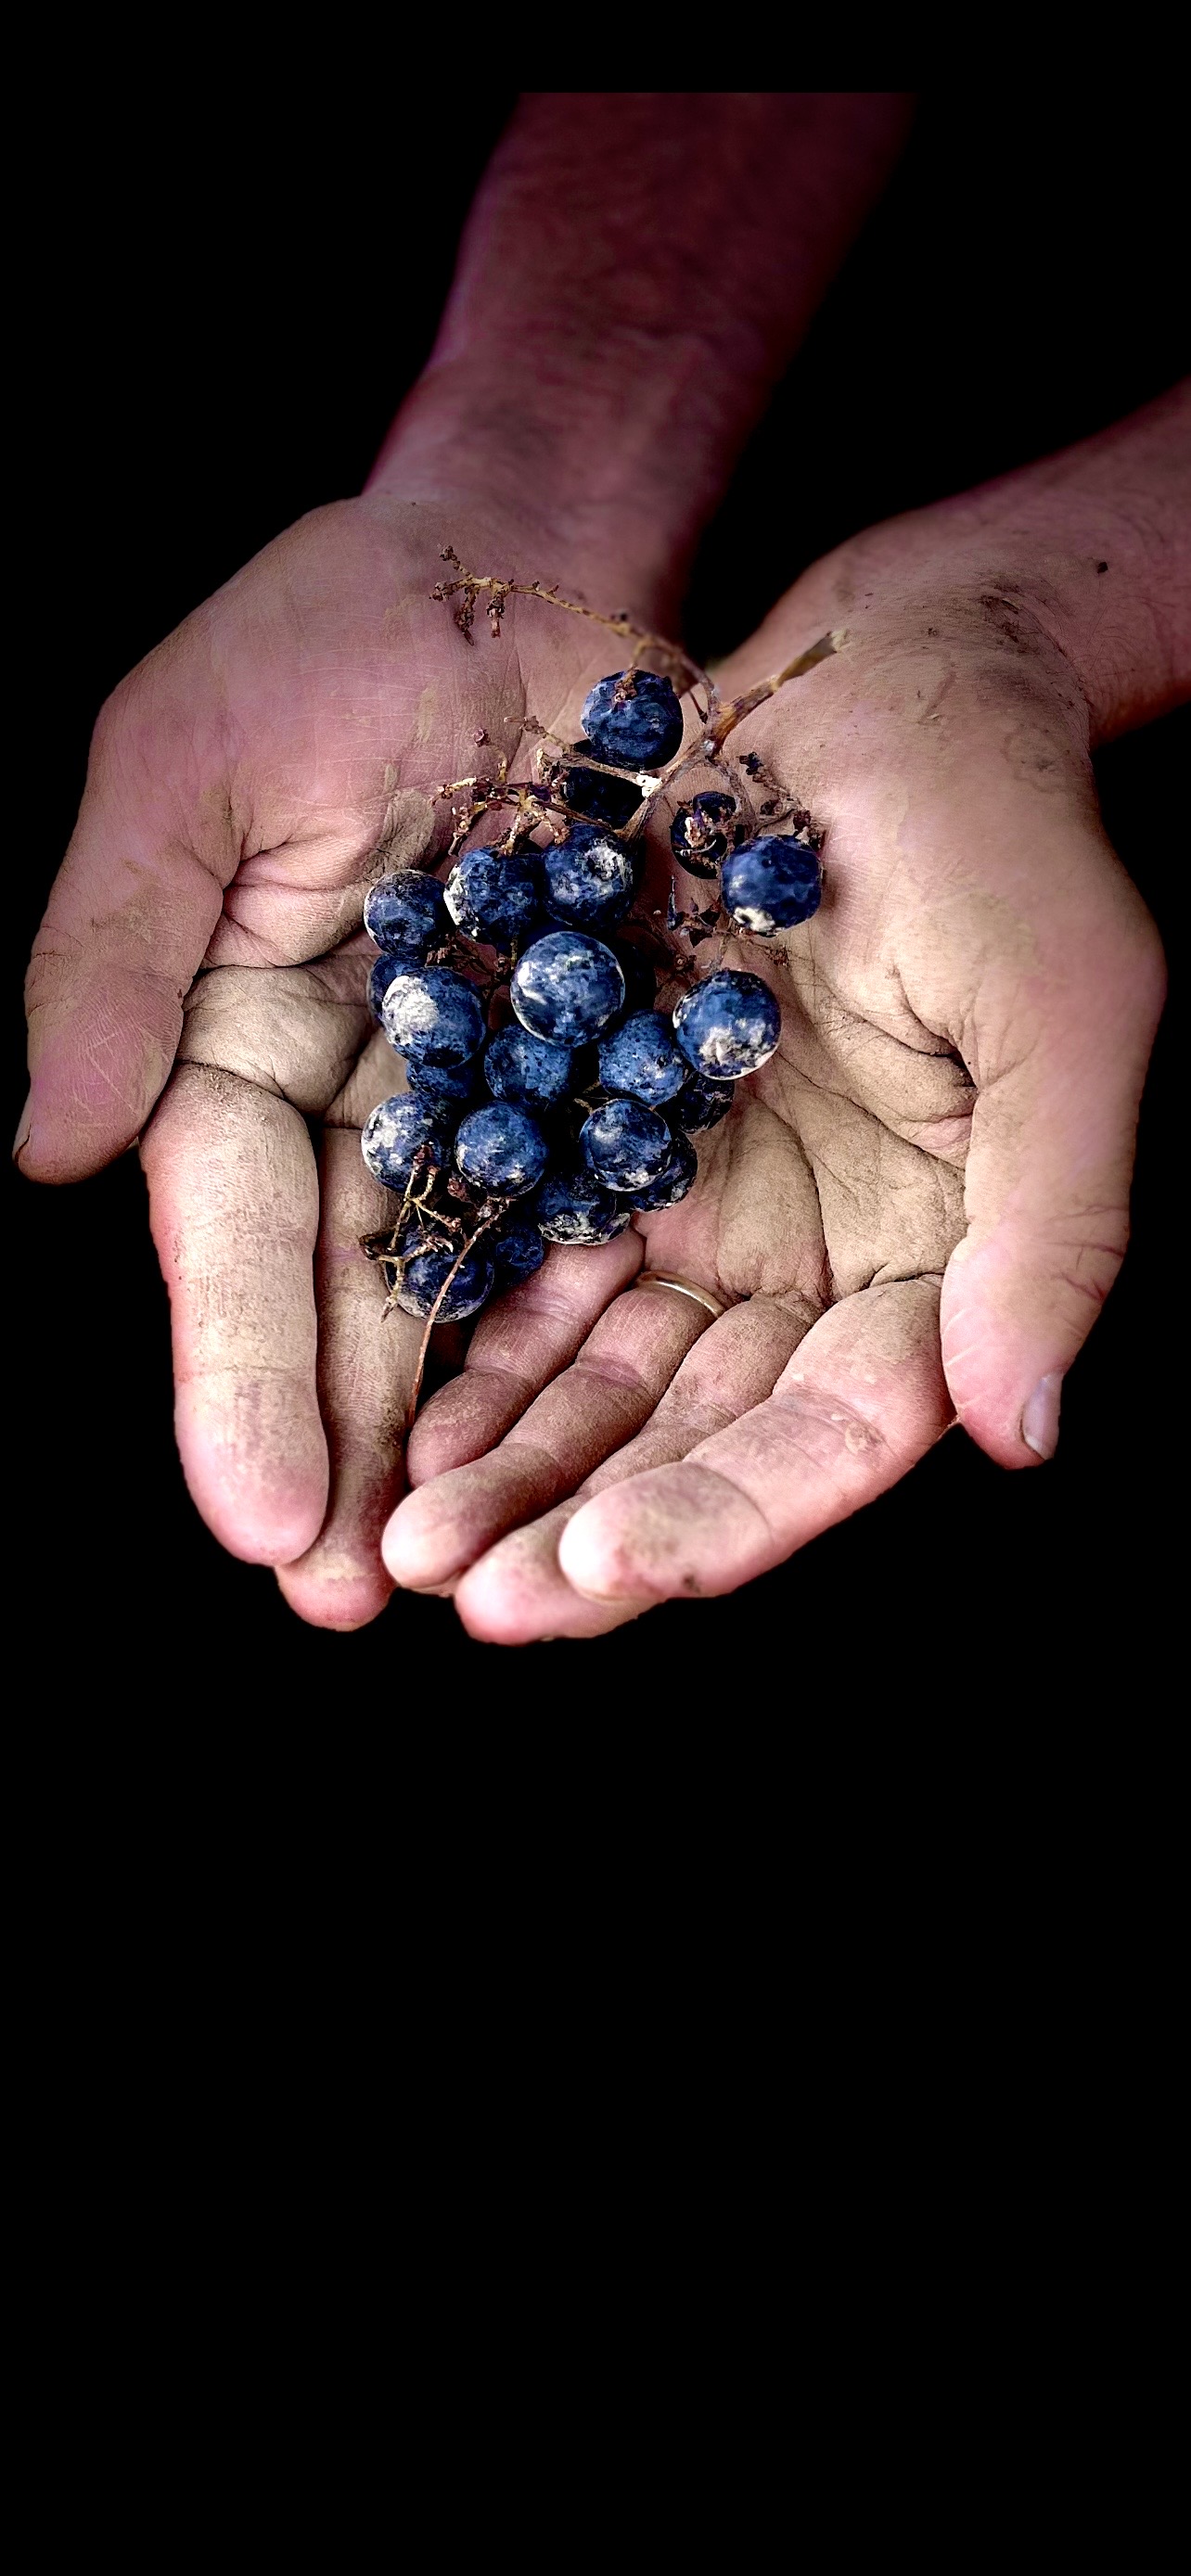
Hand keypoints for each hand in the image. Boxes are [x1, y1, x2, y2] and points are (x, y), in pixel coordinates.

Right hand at [18, 491, 671, 1625]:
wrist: (530, 569)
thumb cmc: (327, 641)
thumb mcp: (185, 764)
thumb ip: (112, 952)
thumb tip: (44, 1156)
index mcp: (233, 1046)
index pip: (230, 1237)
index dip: (238, 1378)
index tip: (262, 1520)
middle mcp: (356, 1103)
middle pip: (341, 1304)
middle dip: (341, 1454)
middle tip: (349, 1609)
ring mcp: (489, 1103)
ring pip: (469, 1299)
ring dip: (460, 1441)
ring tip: (467, 1581)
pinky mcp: (611, 1081)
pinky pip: (603, 1223)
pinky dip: (593, 1335)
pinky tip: (600, 1452)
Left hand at [383, 549, 1165, 1639]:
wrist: (883, 687)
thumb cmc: (1005, 837)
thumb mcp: (1065, 1016)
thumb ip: (1052, 1227)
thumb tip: (1019, 1433)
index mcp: (947, 1268)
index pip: (837, 1434)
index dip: (726, 1513)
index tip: (607, 1563)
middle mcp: (827, 1272)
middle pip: (704, 1440)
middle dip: (589, 1525)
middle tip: (472, 1596)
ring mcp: (718, 1218)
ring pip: (608, 1385)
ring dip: (513, 1468)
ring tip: (413, 1542)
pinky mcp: (619, 1152)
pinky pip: (538, 1278)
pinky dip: (476, 1355)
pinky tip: (404, 1420)